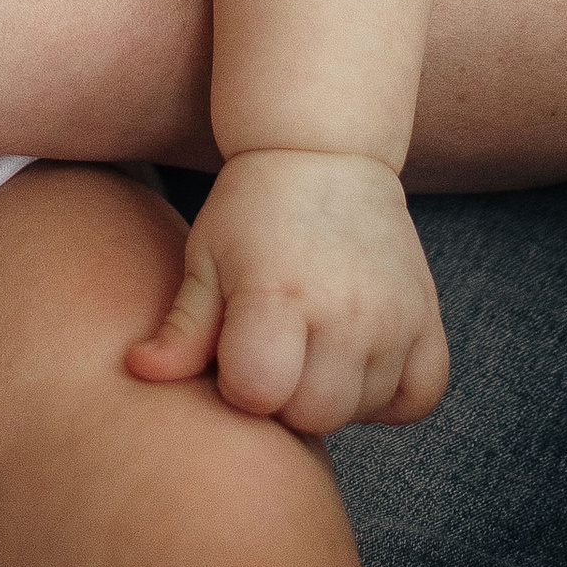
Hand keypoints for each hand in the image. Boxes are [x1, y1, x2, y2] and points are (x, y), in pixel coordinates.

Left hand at [127, 148, 449, 433]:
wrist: (324, 151)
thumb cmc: (251, 209)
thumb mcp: (205, 258)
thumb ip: (182, 328)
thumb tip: (139, 372)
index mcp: (278, 294)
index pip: (259, 394)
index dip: (238, 385)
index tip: (234, 351)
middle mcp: (345, 310)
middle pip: (314, 415)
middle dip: (283, 399)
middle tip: (272, 353)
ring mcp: (394, 316)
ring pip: (363, 411)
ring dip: (334, 395)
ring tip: (311, 347)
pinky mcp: (427, 318)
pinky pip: (420, 397)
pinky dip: (391, 396)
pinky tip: (358, 363)